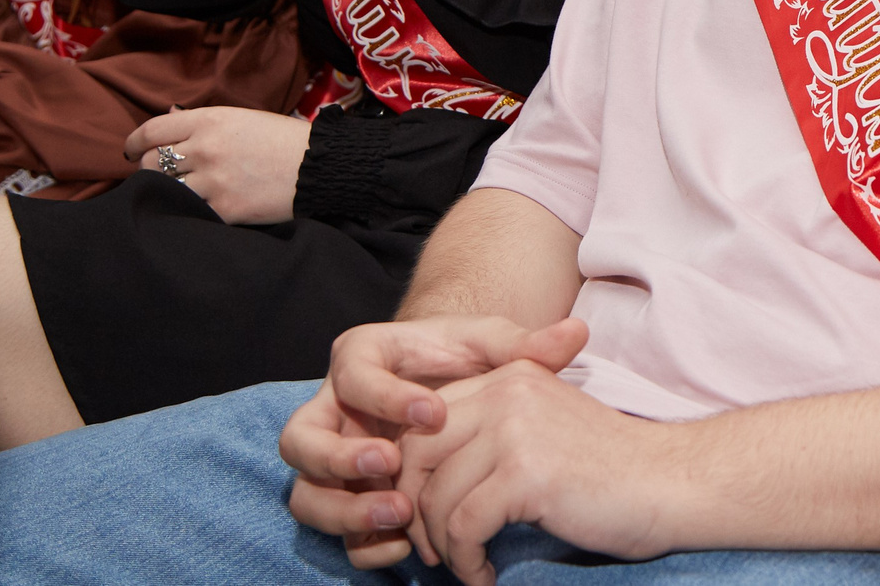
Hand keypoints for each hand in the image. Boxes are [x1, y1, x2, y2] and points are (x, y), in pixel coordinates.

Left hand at [122, 107, 311, 223]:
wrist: (320, 167)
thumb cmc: (284, 139)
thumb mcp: (243, 119)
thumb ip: (204, 123)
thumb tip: (170, 120)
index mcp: (209, 120)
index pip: (152, 131)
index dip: (133, 142)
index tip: (130, 151)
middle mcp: (205, 149)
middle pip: (150, 162)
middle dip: (146, 169)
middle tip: (153, 174)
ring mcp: (212, 182)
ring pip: (165, 189)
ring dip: (164, 191)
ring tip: (172, 192)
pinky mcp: (223, 209)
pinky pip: (189, 212)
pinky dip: (187, 211)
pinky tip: (192, 210)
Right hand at [282, 316, 587, 570]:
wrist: (449, 391)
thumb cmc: (464, 362)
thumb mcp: (492, 348)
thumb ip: (527, 345)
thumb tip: (577, 334)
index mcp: (361, 360)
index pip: (354, 375)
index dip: (387, 396)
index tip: (435, 412)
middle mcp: (333, 411)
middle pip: (302, 440)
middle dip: (342, 458)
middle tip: (393, 465)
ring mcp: (332, 461)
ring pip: (307, 492)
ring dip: (345, 509)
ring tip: (400, 514)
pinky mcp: (343, 498)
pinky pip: (333, 530)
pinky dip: (363, 541)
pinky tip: (403, 545)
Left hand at [396, 356, 671, 583]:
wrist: (673, 482)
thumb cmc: (613, 468)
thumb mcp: (545, 427)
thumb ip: (493, 432)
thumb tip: (427, 477)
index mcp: (510, 376)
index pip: (425, 423)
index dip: (413, 476)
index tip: (428, 517)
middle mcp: (507, 392)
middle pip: (416, 455)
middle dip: (414, 509)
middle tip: (433, 548)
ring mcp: (515, 431)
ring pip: (436, 497)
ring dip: (442, 545)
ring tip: (465, 566)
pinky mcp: (527, 474)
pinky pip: (463, 528)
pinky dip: (466, 562)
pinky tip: (485, 576)